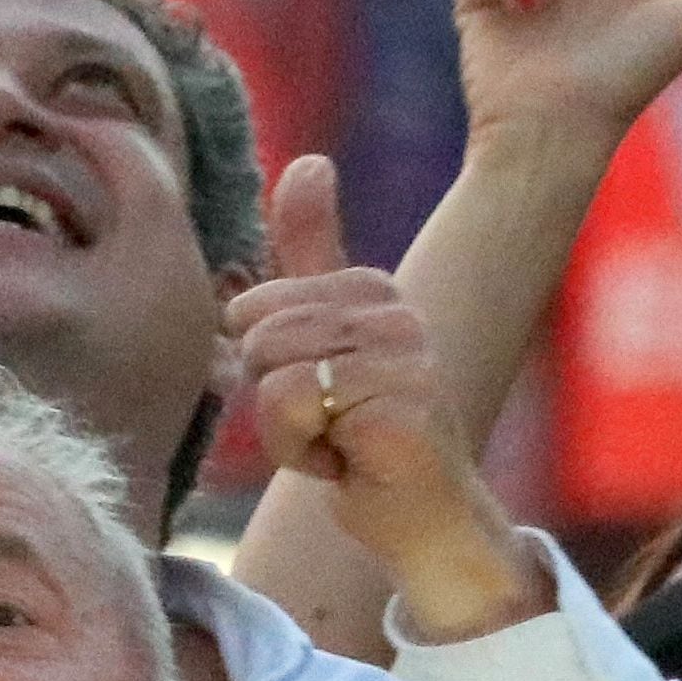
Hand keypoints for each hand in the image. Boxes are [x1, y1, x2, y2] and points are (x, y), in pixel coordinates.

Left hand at [226, 156, 544, 639]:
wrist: (429, 522)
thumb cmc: (370, 436)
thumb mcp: (330, 339)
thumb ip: (312, 254)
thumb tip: (310, 158)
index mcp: (375, 288)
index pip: (253, 309)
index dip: (267, 369)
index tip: (321, 398)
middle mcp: (396, 314)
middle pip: (255, 337)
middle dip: (271, 401)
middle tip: (328, 429)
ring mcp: (403, 363)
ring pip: (268, 375)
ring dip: (286, 434)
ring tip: (340, 446)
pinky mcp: (398, 412)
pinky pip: (290, 411)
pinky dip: (303, 456)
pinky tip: (350, 467)